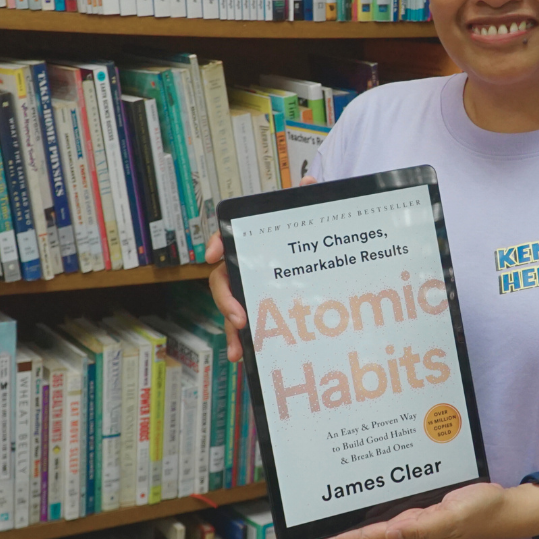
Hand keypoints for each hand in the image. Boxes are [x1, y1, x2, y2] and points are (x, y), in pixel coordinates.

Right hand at [206, 175, 317, 361]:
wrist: (326, 253)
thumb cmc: (311, 233)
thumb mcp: (314, 215)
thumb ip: (310, 198)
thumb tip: (308, 181)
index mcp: (255, 242)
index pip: (228, 238)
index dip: (218, 243)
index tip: (213, 253)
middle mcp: (247, 266)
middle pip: (224, 281)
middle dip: (226, 300)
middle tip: (239, 317)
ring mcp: (252, 289)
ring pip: (231, 308)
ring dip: (231, 330)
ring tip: (238, 349)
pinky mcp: (262, 309)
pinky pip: (246, 326)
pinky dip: (242, 342)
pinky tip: (244, 357)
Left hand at [308, 480, 538, 538]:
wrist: (504, 506)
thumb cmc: (481, 513)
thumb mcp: (455, 516)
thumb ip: (427, 526)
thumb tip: (395, 531)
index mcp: (412, 531)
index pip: (369, 537)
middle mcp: (409, 525)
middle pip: (367, 528)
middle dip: (341, 526)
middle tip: (312, 518)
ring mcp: (416, 514)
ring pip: (378, 514)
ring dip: (356, 511)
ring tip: (330, 503)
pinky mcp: (424, 502)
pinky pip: (395, 500)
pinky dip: (378, 494)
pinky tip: (370, 484)